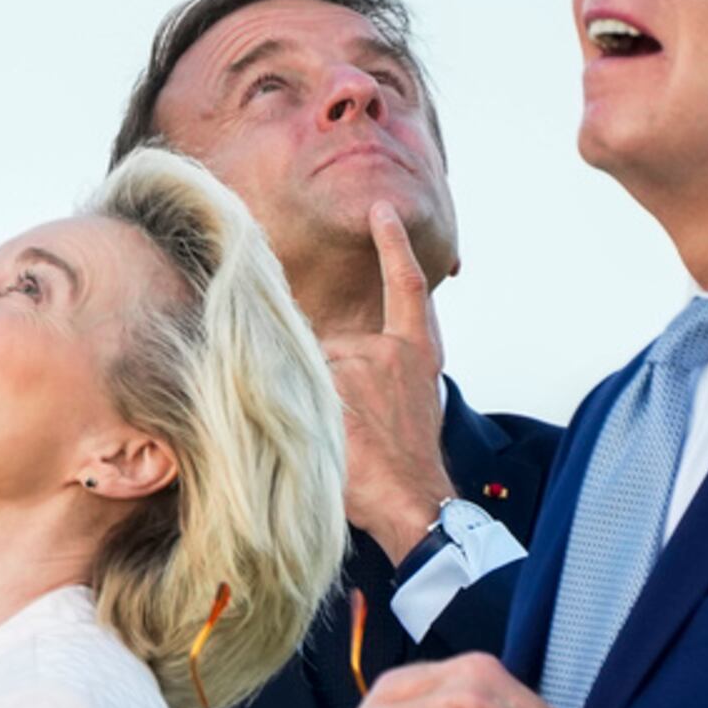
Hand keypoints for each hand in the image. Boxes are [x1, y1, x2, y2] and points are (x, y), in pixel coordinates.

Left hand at [326, 204, 454, 563]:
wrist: (414, 499)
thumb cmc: (406, 466)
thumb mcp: (407, 407)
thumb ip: (380, 378)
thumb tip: (343, 372)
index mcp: (416, 353)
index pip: (406, 286)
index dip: (393, 245)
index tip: (381, 209)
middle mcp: (390, 351)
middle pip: (331, 346)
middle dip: (323, 383)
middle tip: (346, 433)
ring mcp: (360, 366)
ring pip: (308, 370)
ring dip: (305, 401)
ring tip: (337, 447)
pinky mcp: (333, 386)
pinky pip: (292, 387)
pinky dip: (291, 410)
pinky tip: (319, 443)